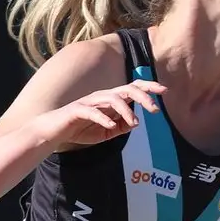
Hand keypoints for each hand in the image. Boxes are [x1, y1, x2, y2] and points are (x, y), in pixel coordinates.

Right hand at [35, 80, 167, 147]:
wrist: (54, 132)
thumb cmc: (81, 129)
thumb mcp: (107, 132)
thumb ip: (122, 127)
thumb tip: (135, 123)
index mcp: (111, 100)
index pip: (133, 89)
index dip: (148, 87)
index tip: (165, 90)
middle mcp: (102, 97)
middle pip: (126, 89)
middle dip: (143, 96)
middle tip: (156, 108)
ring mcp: (89, 102)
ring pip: (112, 99)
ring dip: (126, 110)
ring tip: (134, 122)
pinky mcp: (77, 110)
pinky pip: (92, 112)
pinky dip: (104, 118)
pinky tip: (112, 125)